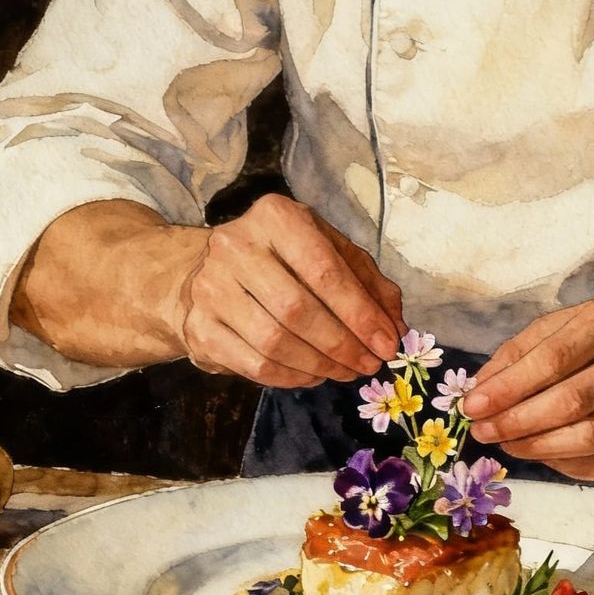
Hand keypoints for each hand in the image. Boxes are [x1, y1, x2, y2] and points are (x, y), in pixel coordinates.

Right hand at [182, 194, 405, 388]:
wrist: (204, 271)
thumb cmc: (281, 259)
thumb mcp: (327, 251)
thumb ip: (367, 282)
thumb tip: (395, 326)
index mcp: (275, 217)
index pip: (324, 269)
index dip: (360, 312)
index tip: (387, 343)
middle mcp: (236, 246)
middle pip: (297, 309)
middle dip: (342, 344)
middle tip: (369, 364)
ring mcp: (210, 287)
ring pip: (274, 341)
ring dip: (319, 364)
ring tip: (345, 371)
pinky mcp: (198, 327)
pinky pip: (253, 364)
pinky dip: (291, 376)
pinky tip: (313, 374)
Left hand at [460, 294, 593, 480]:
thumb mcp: (576, 324)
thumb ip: (526, 349)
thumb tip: (480, 389)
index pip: (555, 357)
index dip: (510, 386)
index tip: (472, 405)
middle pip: (572, 402)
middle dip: (517, 421)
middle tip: (482, 431)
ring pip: (588, 438)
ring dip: (536, 446)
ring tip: (506, 443)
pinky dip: (563, 463)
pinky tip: (541, 453)